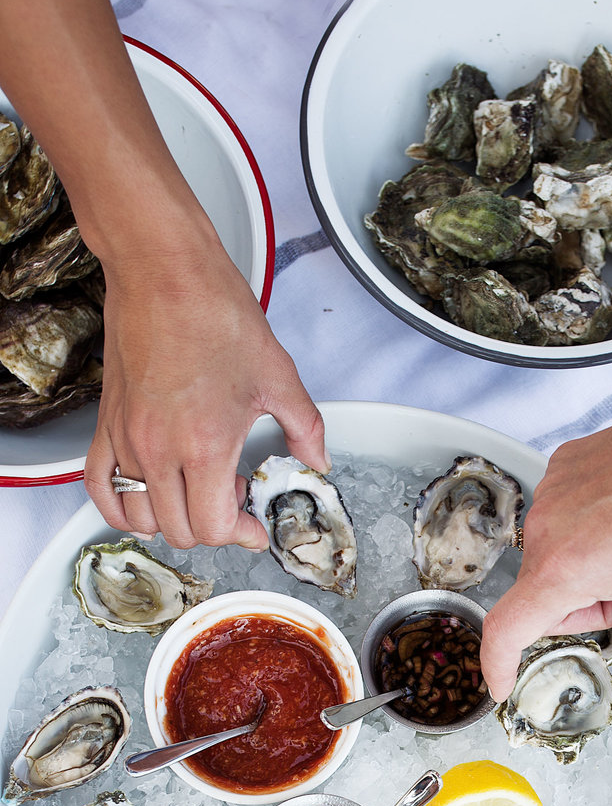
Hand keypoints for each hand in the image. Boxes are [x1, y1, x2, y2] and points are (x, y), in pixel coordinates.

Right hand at [83, 237, 327, 549]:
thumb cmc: (215, 313)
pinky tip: (141, 502)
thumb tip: (317, 459)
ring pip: (140, 514)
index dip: (239, 535)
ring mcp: (128, 437)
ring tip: (194, 491)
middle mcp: (159, 449)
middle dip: (211, 526)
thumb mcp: (278, 376)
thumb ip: (305, 427)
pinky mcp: (107, 422)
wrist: (164, 270)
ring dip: (171, 517)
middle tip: (232, 498)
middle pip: (179, 529)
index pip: (214, 527)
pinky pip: (100, 484)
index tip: (253, 526)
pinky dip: (120, 505)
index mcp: (204, 446)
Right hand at [480, 406, 611, 702]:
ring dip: (587, 567)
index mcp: (565, 570)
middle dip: (582, 605)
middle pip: (541, 595)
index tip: (504, 684)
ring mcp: (551, 490)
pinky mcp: (563, 464)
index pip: (504, 630)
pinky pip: (563, 516)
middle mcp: (545, 528)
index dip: (498, 666)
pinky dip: (589, 527)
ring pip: (553, 556)